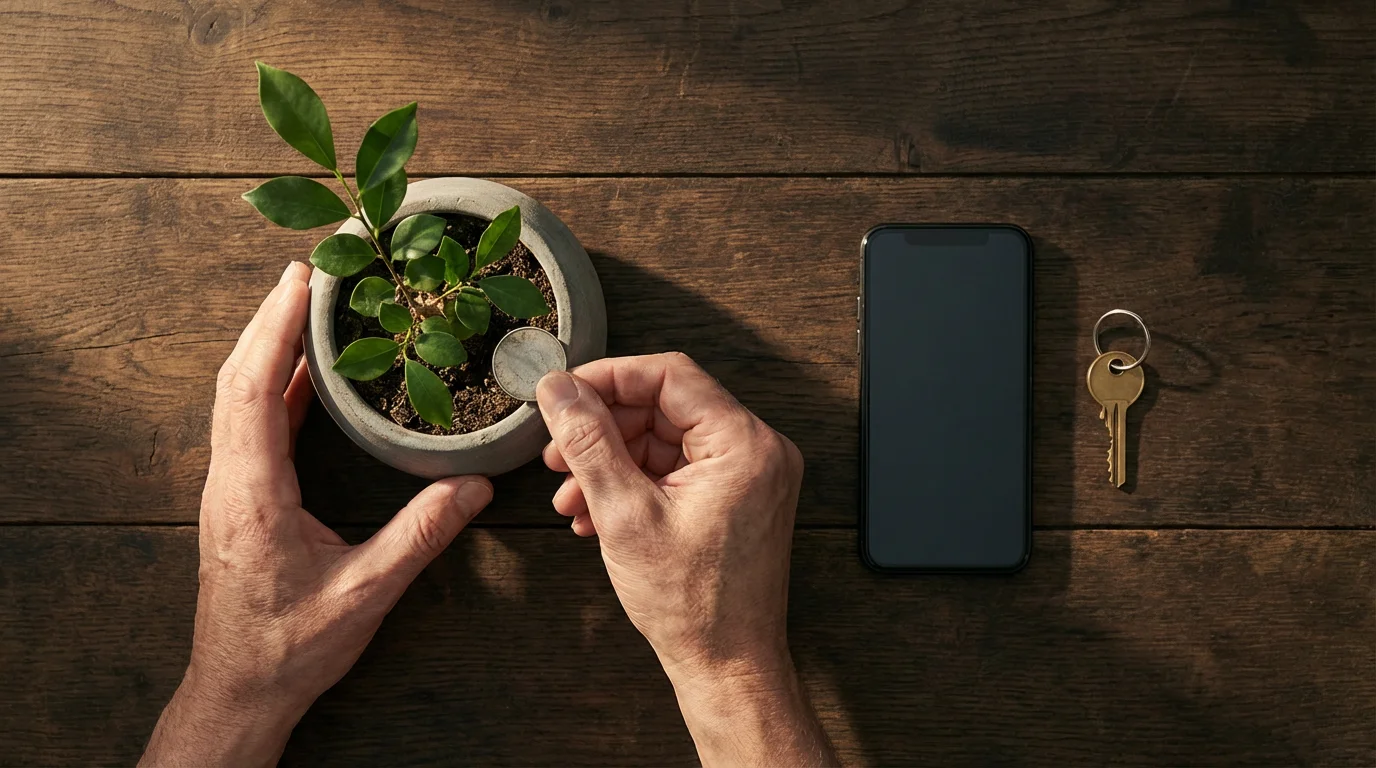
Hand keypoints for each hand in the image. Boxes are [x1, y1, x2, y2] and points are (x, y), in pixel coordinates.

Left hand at [141, 262, 493, 767]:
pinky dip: (273, 383)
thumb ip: (420, 536)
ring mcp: (228, 489)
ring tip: (304, 305)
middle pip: (238, 378)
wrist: (239, 689)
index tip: (300, 282)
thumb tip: (474, 487)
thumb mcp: (366, 593)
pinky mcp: (238, 499)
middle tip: (307, 271)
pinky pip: (249, 422)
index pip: (255, 389)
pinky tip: (304, 373)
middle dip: (270, 319)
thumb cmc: (290, 648)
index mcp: (253, 494)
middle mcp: (230, 482)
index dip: (277, 329)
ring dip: (267, 345)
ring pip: (237, 397)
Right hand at [536, 353, 835, 766]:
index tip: (562, 393)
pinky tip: (594, 514)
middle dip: (603, 430)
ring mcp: (750, 475)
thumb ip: (588, 443)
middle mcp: (757, 450)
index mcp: (744, 444)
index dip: (608, 378)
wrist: (727, 666)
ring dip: (611, 462)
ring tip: (569, 497)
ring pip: (664, 441)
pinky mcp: (736, 497)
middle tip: (556, 454)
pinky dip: (634, 484)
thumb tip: (557, 390)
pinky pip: (677, 470)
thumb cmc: (692, 604)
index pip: (669, 375)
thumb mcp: (624, 514)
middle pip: (664, 407)